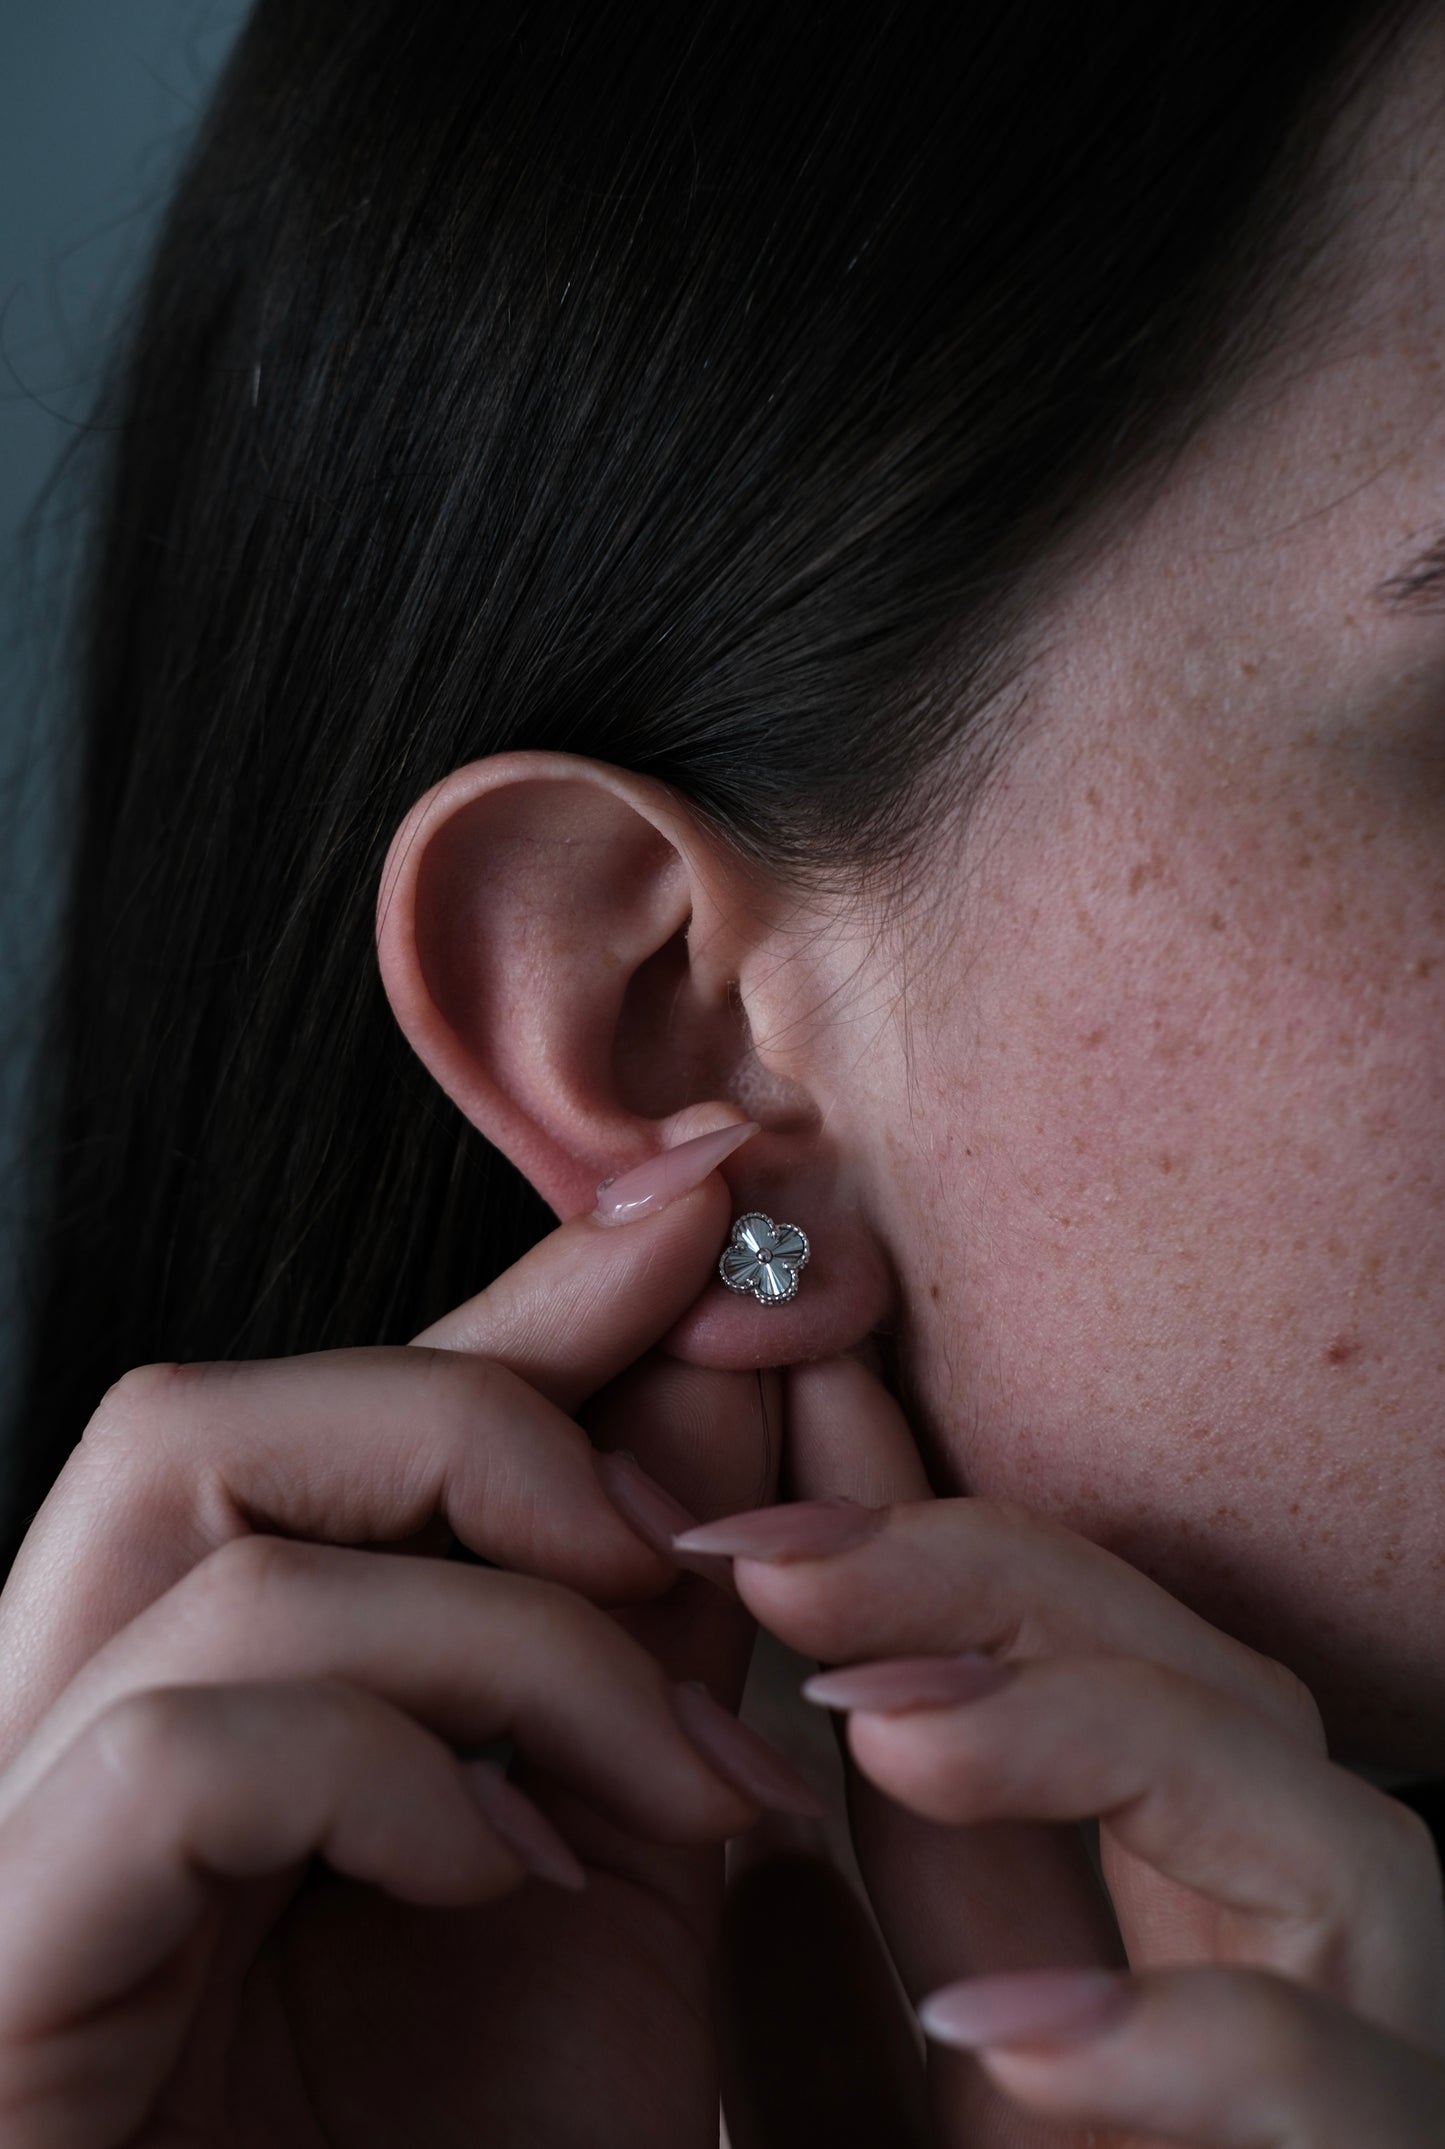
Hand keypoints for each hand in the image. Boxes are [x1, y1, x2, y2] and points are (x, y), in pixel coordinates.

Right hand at [0, 1167, 813, 2147]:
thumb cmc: (489, 2146)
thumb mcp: (617, 1849)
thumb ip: (649, 1623)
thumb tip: (735, 1381)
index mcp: (215, 1681)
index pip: (341, 1409)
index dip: (527, 1291)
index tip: (717, 1195)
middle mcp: (68, 1730)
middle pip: (200, 1421)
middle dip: (476, 1414)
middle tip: (672, 1530)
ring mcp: (12, 1848)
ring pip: (192, 1557)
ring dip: (490, 1631)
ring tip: (660, 1770)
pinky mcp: (6, 1972)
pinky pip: (165, 1761)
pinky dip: (382, 1773)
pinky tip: (515, 1874)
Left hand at [679, 1354, 1444, 2146]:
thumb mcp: (864, 2128)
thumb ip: (827, 1994)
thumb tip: (759, 1832)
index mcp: (1172, 1953)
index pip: (1069, 1692)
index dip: (925, 1552)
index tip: (772, 1438)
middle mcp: (1293, 1983)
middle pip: (1210, 1695)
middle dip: (995, 1581)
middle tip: (773, 1549)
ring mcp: (1370, 2076)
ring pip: (1334, 1830)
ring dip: (1097, 1737)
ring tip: (876, 1729)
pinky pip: (1344, 2087)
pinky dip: (1182, 2042)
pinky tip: (983, 2030)